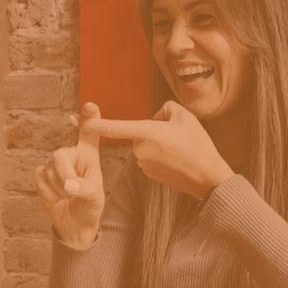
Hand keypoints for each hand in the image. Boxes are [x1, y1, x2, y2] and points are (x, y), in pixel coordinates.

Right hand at [35, 102, 106, 248]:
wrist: (75, 223)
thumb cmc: (89, 206)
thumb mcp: (95, 198)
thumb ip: (85, 188)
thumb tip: (68, 185)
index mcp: (88, 155)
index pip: (89, 133)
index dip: (89, 119)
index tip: (90, 106)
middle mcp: (71, 155)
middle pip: (60, 154)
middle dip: (64, 175)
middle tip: (72, 190)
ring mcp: (54, 165)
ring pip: (50, 172)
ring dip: (59, 190)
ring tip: (68, 197)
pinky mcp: (41, 175)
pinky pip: (40, 181)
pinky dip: (49, 194)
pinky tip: (56, 198)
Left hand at [81, 101, 233, 198]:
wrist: (208, 178)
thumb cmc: (198, 145)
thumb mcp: (186, 117)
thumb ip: (166, 109)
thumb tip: (157, 117)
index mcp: (146, 133)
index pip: (116, 127)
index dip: (97, 123)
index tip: (80, 120)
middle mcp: (140, 150)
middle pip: (140, 132)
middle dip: (154, 130)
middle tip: (177, 137)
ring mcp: (143, 164)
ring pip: (146, 145)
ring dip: (158, 144)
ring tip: (180, 150)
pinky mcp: (149, 174)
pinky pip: (150, 158)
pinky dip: (161, 156)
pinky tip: (177, 160)